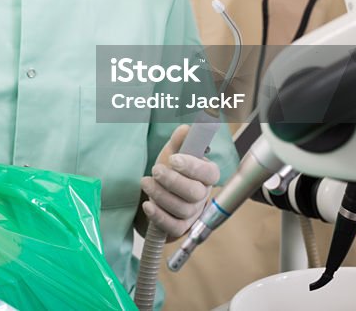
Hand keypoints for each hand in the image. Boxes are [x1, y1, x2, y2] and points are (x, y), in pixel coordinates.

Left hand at [140, 125, 220, 239]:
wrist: (158, 193)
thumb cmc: (170, 171)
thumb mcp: (173, 153)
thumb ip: (180, 141)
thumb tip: (186, 128)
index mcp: (206, 176)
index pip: (209, 173)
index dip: (193, 167)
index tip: (174, 159)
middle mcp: (202, 196)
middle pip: (195, 193)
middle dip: (173, 181)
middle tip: (156, 170)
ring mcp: (192, 213)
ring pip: (182, 209)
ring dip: (161, 195)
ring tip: (145, 182)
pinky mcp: (180, 227)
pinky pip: (173, 227)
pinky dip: (159, 216)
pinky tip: (147, 205)